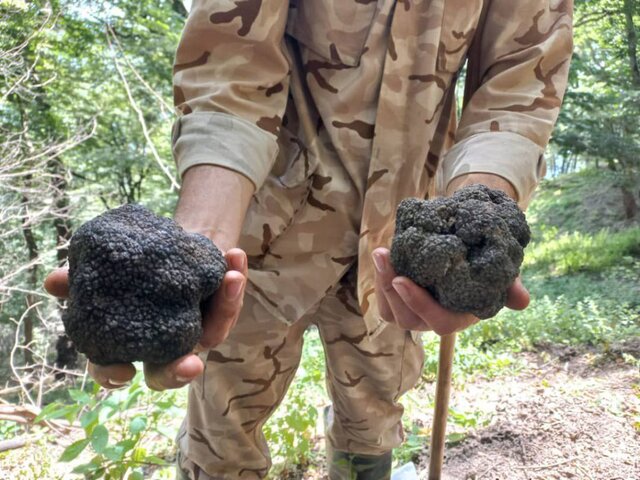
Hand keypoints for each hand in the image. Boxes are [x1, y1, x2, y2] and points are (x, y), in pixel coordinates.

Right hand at [43, 248, 247, 390]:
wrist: (172, 247)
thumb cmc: (134, 267)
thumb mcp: (107, 269)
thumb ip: (81, 278)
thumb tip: (54, 281)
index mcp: (132, 342)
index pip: (116, 370)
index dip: (114, 376)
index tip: (122, 373)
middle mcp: (166, 344)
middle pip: (173, 370)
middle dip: (181, 371)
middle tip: (191, 366)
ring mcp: (197, 329)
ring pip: (213, 332)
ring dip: (225, 307)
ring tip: (230, 279)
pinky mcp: (221, 308)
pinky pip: (230, 300)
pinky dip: (235, 277)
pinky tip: (234, 256)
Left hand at [372, 248, 529, 335]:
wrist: (468, 249)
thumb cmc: (485, 261)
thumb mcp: (501, 270)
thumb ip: (510, 285)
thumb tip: (522, 300)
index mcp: (460, 317)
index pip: (439, 322)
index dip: (420, 305)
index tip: (403, 279)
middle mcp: (434, 319)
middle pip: (407, 319)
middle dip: (391, 290)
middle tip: (384, 257)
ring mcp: (415, 312)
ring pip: (390, 312)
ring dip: (382, 283)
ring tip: (381, 253)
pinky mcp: (400, 301)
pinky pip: (384, 300)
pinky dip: (379, 280)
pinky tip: (382, 255)